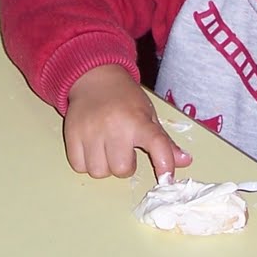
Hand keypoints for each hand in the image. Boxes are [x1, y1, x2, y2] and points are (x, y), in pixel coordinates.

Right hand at [64, 65, 192, 180]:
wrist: (94, 78)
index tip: (167, 179)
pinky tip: (91, 148)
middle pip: (122, 170)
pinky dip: (86, 163)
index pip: (157, 145)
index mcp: (138, 120)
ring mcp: (90, 131)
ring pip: (99, 172)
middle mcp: (115, 126)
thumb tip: (186, 161)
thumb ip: (164, 142)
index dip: (165, 165)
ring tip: (106, 148)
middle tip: (124, 149)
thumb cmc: (125, 99)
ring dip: (105, 166)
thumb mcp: (148, 115)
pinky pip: (79, 167)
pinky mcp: (71, 134)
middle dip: (125, 165)